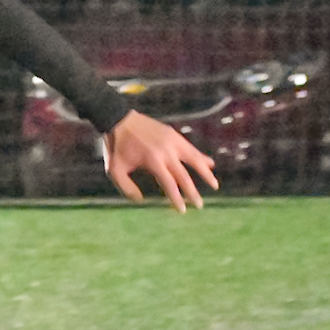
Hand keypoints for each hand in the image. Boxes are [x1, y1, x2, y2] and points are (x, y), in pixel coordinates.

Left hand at [102, 111, 217, 212]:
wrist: (119, 119)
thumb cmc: (115, 147)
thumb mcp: (114, 170)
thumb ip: (126, 187)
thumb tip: (140, 201)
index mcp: (153, 161)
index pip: (170, 184)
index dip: (177, 198)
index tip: (183, 210)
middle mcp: (166, 151)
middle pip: (184, 176)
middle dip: (193, 192)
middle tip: (200, 205)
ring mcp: (172, 141)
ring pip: (194, 159)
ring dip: (205, 173)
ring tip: (214, 185)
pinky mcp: (173, 134)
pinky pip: (190, 148)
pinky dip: (200, 157)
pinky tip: (210, 163)